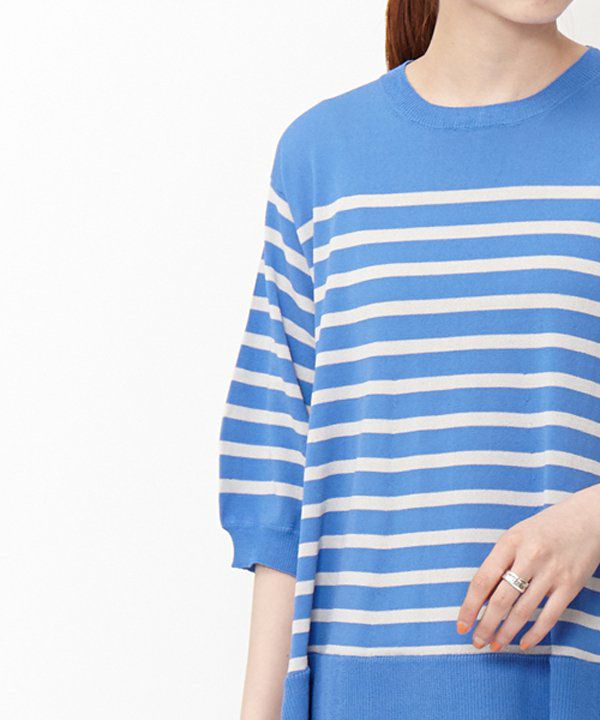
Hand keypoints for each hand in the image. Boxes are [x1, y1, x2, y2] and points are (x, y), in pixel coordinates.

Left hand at [455, 483, 599, 651]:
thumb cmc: (544, 529)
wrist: (587, 519)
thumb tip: (481, 598)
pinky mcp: (570, 586)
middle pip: (501, 600)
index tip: (461, 625)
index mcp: (510, 542)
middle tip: (477, 642)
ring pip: (523, 612)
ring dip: (506, 633)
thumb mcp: (516, 536)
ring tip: (495, 645)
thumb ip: (499, 562)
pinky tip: (523, 643)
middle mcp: (529, 557)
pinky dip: (535, 634)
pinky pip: (549, 616)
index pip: (483, 580)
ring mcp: (551, 573)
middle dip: (486, 625)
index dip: (470, 606)